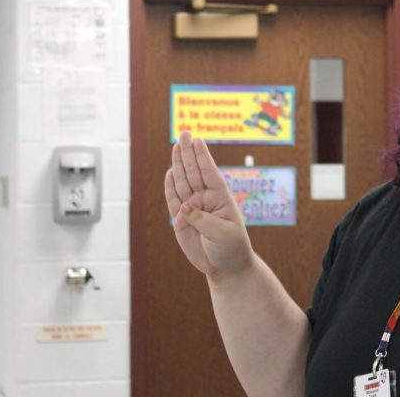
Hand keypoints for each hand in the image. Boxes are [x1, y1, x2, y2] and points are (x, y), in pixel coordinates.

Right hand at [164, 132, 253, 281]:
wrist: (225, 266)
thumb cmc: (230, 247)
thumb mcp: (222, 234)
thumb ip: (202, 220)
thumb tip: (183, 207)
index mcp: (221, 198)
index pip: (210, 173)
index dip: (203, 156)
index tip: (198, 140)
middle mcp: (205, 199)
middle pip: (194, 172)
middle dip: (188, 153)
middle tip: (184, 133)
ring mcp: (192, 208)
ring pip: (182, 182)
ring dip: (179, 164)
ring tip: (176, 146)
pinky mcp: (180, 220)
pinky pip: (173, 201)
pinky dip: (170, 187)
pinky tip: (170, 172)